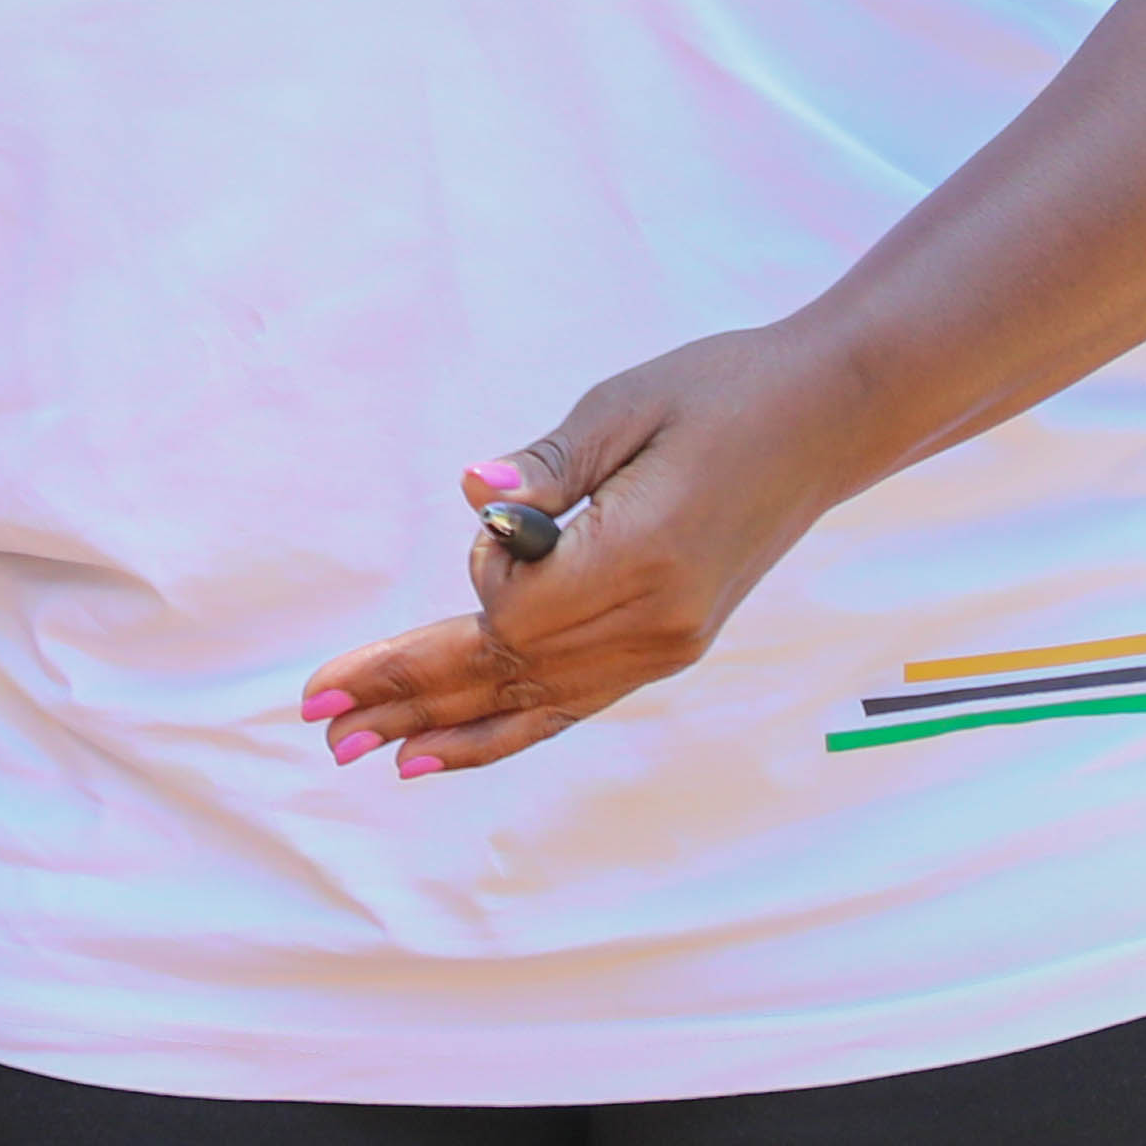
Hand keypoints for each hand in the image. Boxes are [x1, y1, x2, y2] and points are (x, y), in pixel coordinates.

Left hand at [302, 327, 865, 778]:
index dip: (483, 575)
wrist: (827, 419)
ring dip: (438, 725)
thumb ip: (546, 466)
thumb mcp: (626, 405)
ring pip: (530, 704)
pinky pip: (568, 707)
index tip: (498, 523)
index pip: (517, 611)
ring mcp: (664, 649)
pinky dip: (501, 731)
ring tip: (355, 748)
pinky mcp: (667, 651)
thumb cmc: (723, 392)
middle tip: (317, 716)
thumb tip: (474, 493)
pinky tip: (440, 753)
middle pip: (505, 671)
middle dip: (405, 690)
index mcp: (643, 560)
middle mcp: (654, 625)